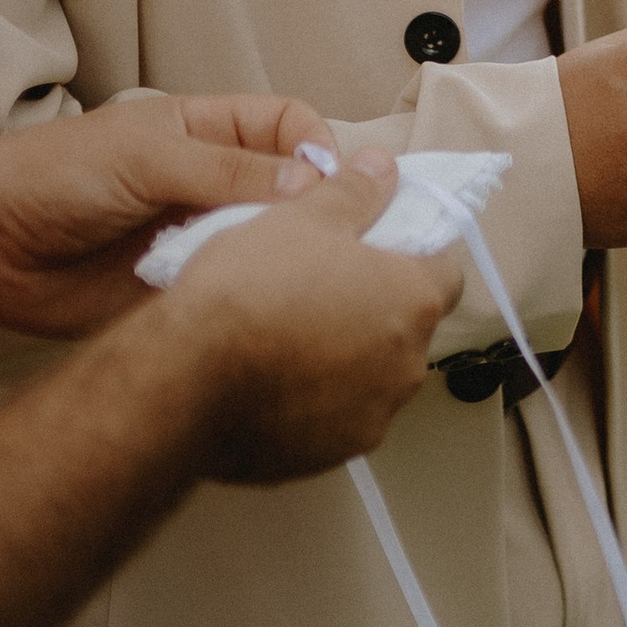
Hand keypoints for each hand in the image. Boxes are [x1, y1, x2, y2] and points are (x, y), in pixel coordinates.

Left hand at [0, 93, 333, 340]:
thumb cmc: (52, 176)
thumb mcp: (147, 157)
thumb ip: (228, 170)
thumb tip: (311, 182)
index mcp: (207, 132)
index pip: (290, 127)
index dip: (319, 149)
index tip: (332, 185)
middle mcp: (210, 183)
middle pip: (289, 191)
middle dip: (316, 210)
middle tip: (342, 239)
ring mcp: (196, 237)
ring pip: (265, 246)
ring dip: (282, 259)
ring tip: (302, 280)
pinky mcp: (178, 288)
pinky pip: (228, 292)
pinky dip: (245, 300)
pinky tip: (256, 310)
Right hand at [170, 155, 463, 479]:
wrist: (183, 380)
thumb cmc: (251, 287)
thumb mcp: (302, 218)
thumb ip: (356, 192)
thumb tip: (386, 167)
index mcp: (413, 304)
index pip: (443, 272)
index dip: (411, 254)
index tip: (373, 247)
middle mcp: (405, 369)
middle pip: (406, 329)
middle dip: (374, 309)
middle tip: (321, 288)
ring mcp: (368, 420)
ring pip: (370, 378)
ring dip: (346, 359)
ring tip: (288, 337)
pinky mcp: (326, 459)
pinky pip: (332, 420)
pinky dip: (313, 402)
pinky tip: (268, 382)